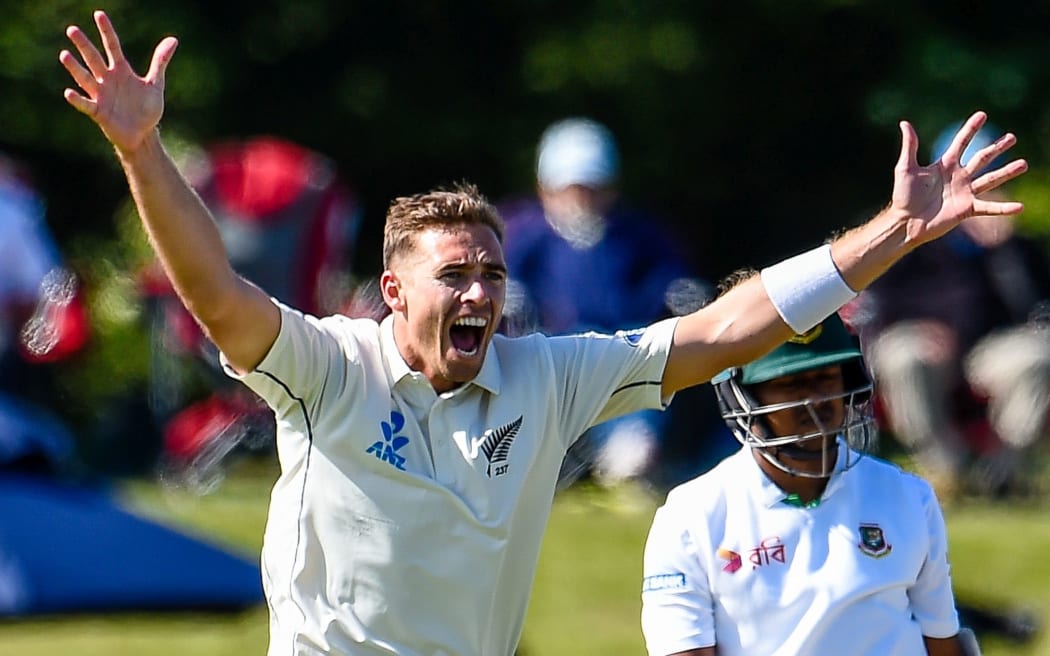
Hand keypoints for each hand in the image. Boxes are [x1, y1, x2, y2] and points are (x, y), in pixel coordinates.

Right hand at [59, 11, 177, 153]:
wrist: (144, 134)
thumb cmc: (147, 109)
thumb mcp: (155, 84)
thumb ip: (160, 62)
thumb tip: (173, 40)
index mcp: (121, 71)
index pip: (112, 46)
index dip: (106, 31)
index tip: (99, 14)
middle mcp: (107, 80)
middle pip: (94, 59)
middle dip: (84, 45)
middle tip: (72, 29)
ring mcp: (101, 95)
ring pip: (85, 79)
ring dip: (75, 68)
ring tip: (64, 55)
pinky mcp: (98, 112)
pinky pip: (86, 104)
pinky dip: (77, 99)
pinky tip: (69, 92)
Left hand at [890, 111, 1026, 246]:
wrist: (905, 222)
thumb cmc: (903, 196)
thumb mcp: (905, 168)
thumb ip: (910, 146)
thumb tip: (904, 123)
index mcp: (945, 165)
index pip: (961, 142)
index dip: (971, 129)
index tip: (982, 115)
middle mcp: (958, 176)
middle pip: (982, 158)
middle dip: (997, 148)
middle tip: (1012, 137)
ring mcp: (964, 192)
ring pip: (990, 179)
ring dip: (1007, 172)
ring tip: (1023, 164)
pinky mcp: (967, 209)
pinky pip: (989, 208)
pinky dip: (1004, 208)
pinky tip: (1019, 207)